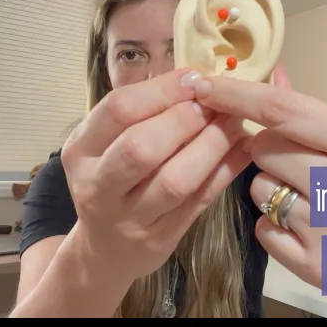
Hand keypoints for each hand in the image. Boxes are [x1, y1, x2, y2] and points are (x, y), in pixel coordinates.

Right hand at [62, 68, 249, 284]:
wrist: (106, 249)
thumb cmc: (114, 182)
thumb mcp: (111, 145)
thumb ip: (145, 114)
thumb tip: (198, 78)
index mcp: (82, 150)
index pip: (119, 110)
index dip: (162, 89)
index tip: (195, 77)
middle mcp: (99, 185)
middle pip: (142, 147)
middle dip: (185, 119)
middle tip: (215, 103)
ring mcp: (131, 217)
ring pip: (176, 180)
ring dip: (212, 145)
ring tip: (234, 123)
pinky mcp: (162, 238)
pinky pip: (200, 201)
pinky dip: (226, 171)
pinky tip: (244, 149)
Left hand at [195, 67, 326, 306]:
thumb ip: (314, 112)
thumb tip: (275, 74)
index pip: (283, 110)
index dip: (237, 94)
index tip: (202, 83)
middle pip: (263, 148)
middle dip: (270, 151)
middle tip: (301, 164)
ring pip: (259, 188)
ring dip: (273, 189)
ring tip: (310, 199)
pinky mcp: (314, 264)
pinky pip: (262, 228)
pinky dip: (276, 225)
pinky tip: (307, 228)